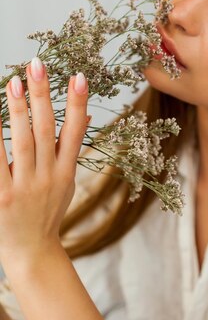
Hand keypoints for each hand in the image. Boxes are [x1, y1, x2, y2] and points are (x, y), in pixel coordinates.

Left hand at [0, 57, 88, 267]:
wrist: (31, 253)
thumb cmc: (48, 214)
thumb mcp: (68, 182)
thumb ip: (72, 148)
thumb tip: (86, 114)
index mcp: (66, 172)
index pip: (74, 132)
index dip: (77, 103)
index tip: (79, 76)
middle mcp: (48, 178)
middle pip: (46, 131)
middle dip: (43, 96)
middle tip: (37, 66)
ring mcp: (25, 188)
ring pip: (23, 143)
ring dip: (19, 111)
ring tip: (13, 83)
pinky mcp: (2, 197)